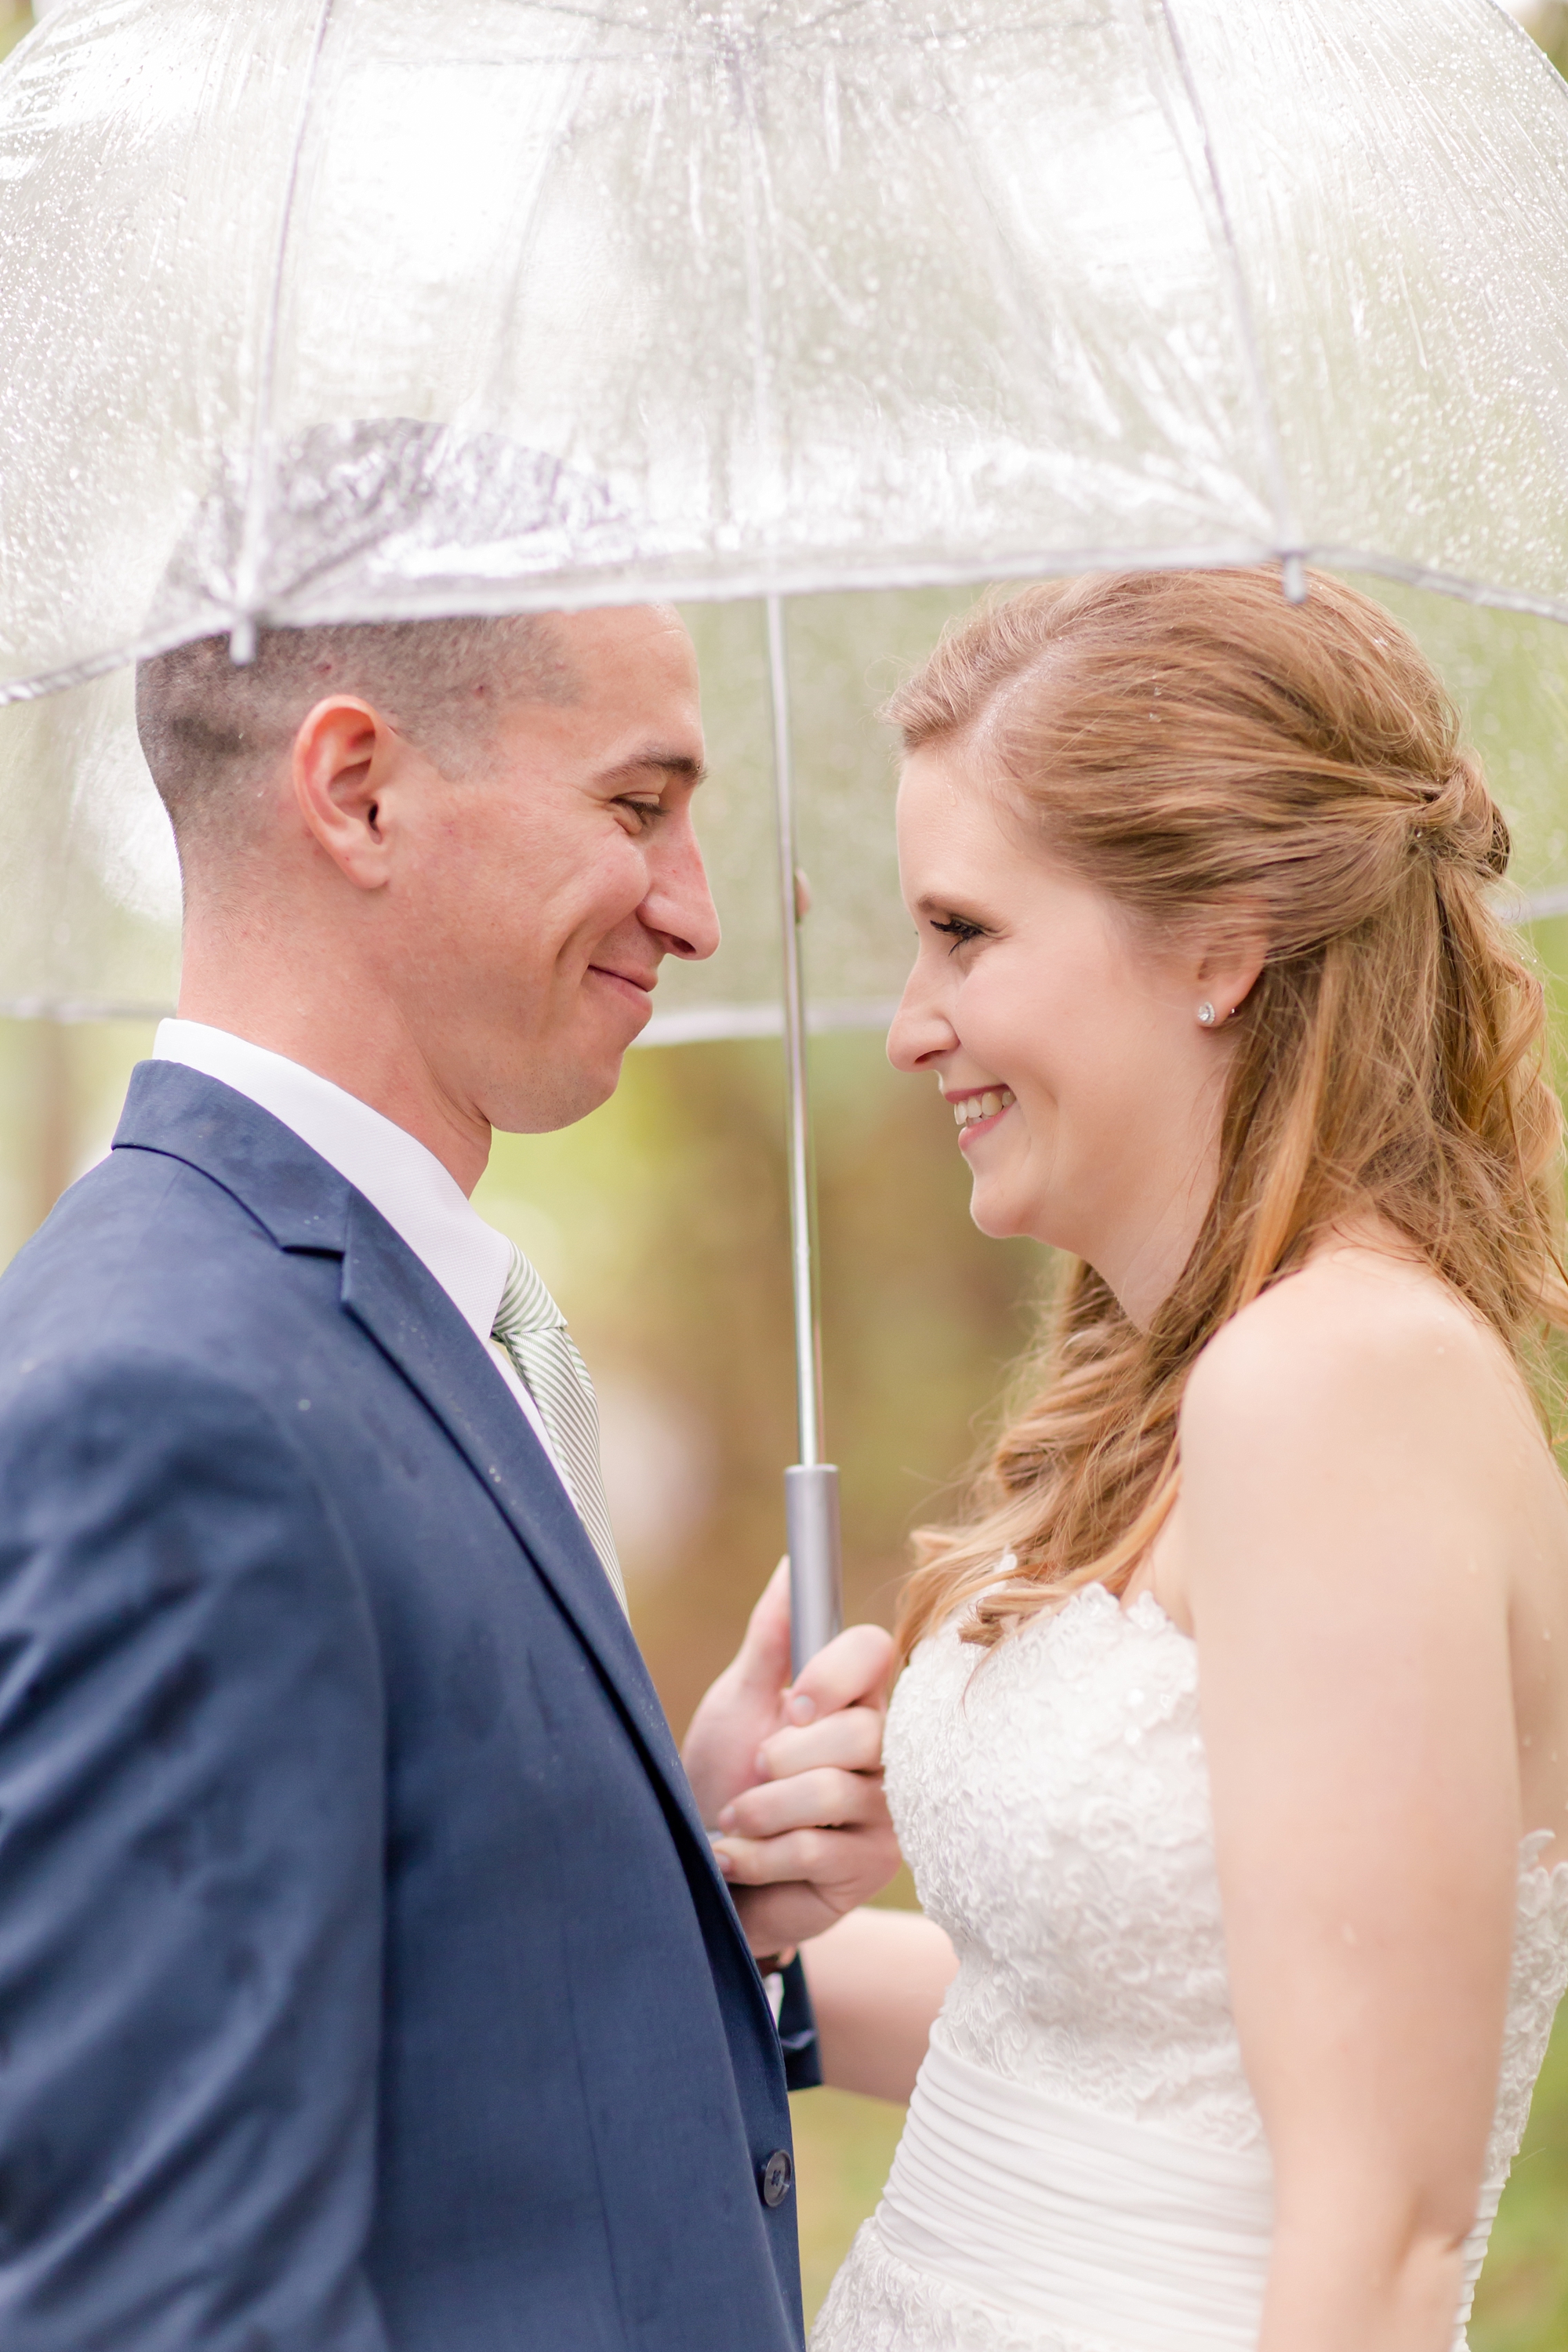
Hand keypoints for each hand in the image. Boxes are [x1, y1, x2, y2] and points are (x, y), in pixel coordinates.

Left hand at [681, 1559, 900, 1957]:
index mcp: (853, 1698)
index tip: (793, 1701)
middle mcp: (881, 1750)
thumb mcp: (738, 1703)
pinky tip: (738, 1857)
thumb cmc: (723, 1778)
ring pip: (835, 1792)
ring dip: (763, 1808)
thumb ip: (770, 1639)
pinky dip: (759, 1853)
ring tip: (733, 1819)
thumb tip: (790, 1564)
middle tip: (753, 1768)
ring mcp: (883, 1811)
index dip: (836, 1673)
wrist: (704, 1871)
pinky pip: (817, 1849)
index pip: (876, 1653)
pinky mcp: (870, 1866)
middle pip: (861, 1731)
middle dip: (785, 1755)